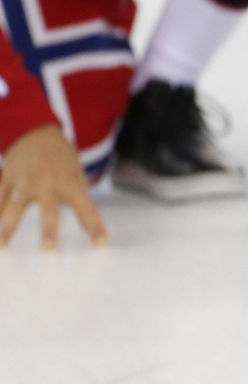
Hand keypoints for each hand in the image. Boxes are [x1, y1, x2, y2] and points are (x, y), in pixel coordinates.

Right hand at [0, 124, 107, 248]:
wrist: (37, 134)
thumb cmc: (63, 163)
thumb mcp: (78, 178)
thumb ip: (82, 204)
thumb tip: (96, 237)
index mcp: (72, 183)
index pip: (87, 209)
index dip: (95, 227)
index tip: (102, 245)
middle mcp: (48, 183)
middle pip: (49, 210)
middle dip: (49, 231)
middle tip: (49, 250)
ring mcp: (25, 181)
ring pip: (13, 207)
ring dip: (7, 228)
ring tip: (3, 247)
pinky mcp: (7, 179)